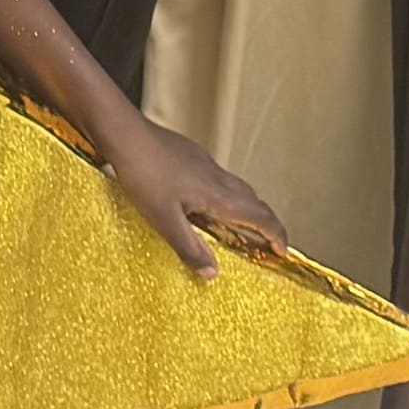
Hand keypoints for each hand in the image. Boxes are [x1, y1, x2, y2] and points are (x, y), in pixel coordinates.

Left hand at [96, 112, 278, 278]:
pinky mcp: (190, 155)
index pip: (260, 216)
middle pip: (254, 201)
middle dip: (265, 223)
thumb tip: (213, 274)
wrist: (126, 134)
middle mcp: (218, 177)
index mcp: (218, 195)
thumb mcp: (164, 220)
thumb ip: (190, 248)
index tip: (282, 251)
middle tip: (266, 242)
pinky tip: (203, 203)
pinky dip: (224, 196)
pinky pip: (218, 178)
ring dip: (246, 208)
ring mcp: (204, 163)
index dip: (276, 234)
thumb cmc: (143, 175)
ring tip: (238, 226)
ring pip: (237, 187)